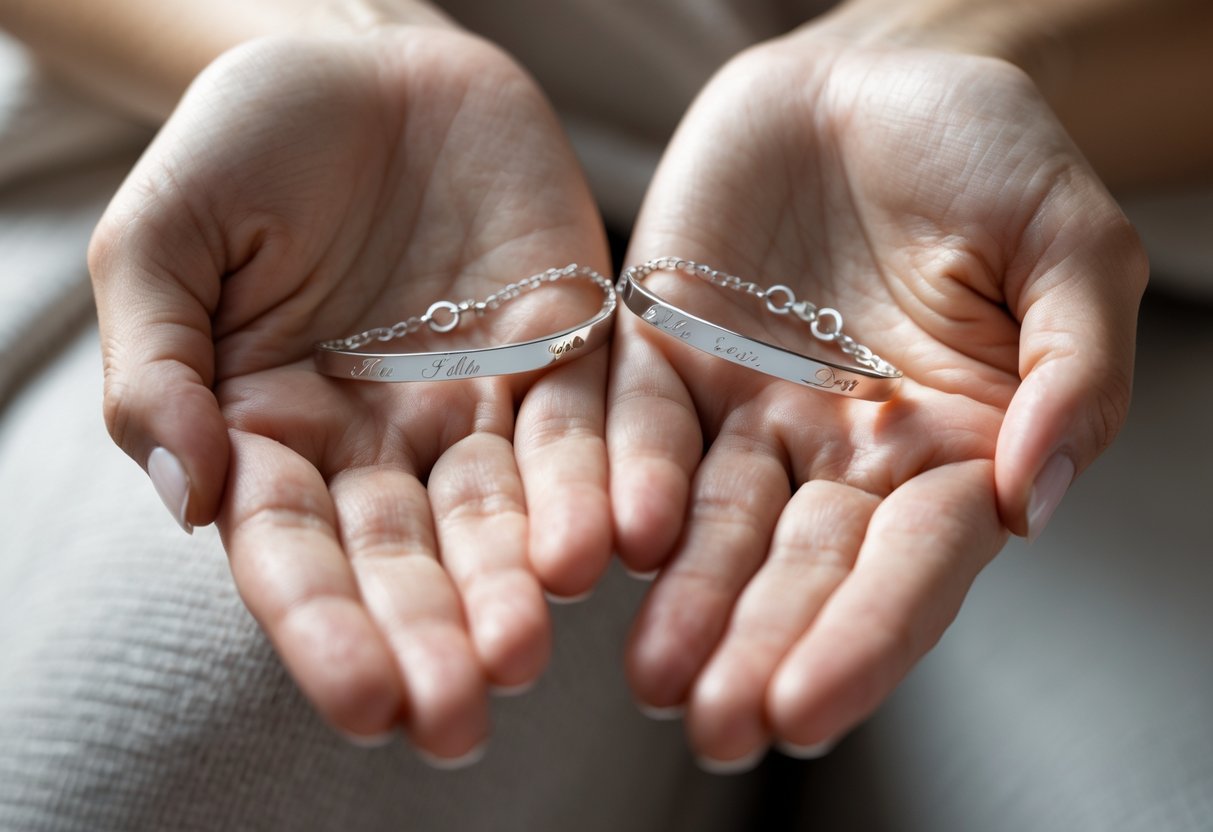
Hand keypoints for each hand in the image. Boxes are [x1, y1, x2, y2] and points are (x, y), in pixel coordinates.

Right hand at [90, 29, 611, 759]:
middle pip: (410, 556)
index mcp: (273, 433)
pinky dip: (604, 482)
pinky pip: (591, 425)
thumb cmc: (246, 140)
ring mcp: (479, 401)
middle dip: (434, 634)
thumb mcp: (163, 238)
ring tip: (533, 643)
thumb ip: (158, 367)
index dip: (326, 628)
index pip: (296, 553)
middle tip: (464, 717)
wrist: (366, 58)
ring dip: (520, 582)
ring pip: (507, 511)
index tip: (365, 704)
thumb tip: (190, 496)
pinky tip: (616, 541)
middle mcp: (383, 442)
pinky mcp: (565, 349)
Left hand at [607, 34, 1145, 766]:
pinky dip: (620, 486)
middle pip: (800, 568)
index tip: (807, 711)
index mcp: (949, 445)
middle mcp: (843, 453)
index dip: (864, 639)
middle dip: (758, 648)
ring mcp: (748, 410)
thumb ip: (1072, 367)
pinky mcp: (669, 358)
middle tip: (713, 727)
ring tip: (650, 679)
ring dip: (681, 603)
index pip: (913, 566)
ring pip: (712, 526)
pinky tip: (599, 550)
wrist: (865, 77)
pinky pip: (638, 429)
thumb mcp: (1065, 239)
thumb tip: (1033, 498)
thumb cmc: (983, 149)